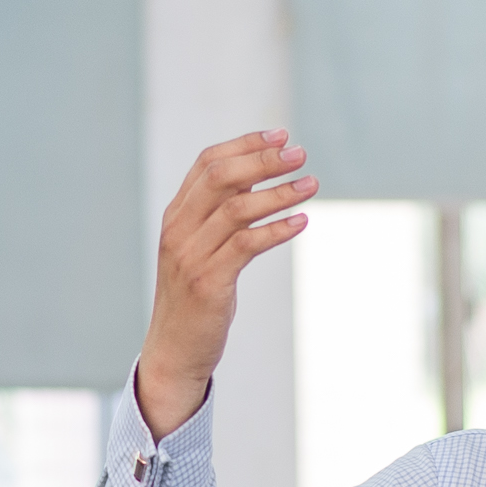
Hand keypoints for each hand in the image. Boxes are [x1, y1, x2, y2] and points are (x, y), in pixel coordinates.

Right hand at [138, 132, 317, 438]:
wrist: (174, 351)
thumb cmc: (195, 297)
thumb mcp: (201, 248)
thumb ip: (221, 215)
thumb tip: (259, 179)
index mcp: (176, 216)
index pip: (207, 163)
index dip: (245, 144)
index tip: (281, 136)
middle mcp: (178, 230)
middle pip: (220, 178)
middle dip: (263, 160)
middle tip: (300, 154)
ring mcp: (190, 256)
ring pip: (236, 209)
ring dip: (278, 193)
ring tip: (311, 184)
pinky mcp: (208, 282)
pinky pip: (246, 245)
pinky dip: (277, 229)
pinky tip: (301, 221)